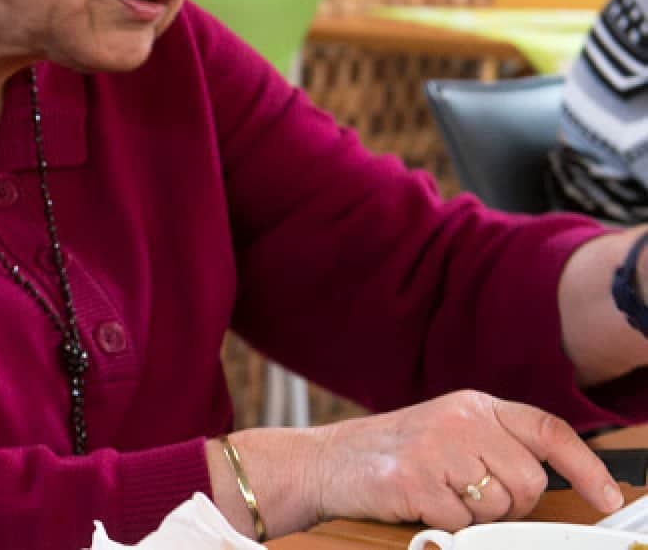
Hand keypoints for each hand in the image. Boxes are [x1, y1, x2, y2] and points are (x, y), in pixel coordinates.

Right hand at [302, 391, 621, 530]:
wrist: (324, 462)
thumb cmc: (391, 453)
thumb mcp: (448, 432)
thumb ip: (496, 444)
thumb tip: (548, 479)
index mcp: (474, 406)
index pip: (549, 432)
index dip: (586, 468)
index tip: (607, 495)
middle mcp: (460, 421)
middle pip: (529, 482)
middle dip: (509, 502)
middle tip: (473, 497)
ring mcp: (437, 449)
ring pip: (498, 507)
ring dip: (474, 515)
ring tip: (439, 495)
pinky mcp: (416, 480)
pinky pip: (462, 522)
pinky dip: (445, 524)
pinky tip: (420, 503)